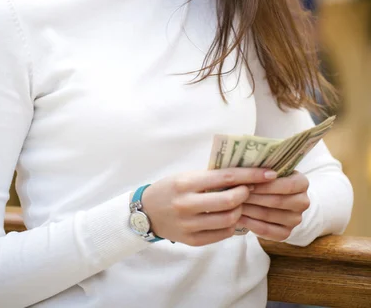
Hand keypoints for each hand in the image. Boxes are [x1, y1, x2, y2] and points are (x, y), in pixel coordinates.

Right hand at [141, 168, 277, 246]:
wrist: (146, 212)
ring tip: (240, 204)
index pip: (225, 177)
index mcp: (185, 183)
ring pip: (228, 220)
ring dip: (240, 210)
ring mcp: (189, 225)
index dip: (249, 175)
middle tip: (250, 189)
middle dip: (246, 194)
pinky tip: (231, 217)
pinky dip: (232, 226)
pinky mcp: (192, 241)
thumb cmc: (170, 189)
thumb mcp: (186, 176)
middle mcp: (186, 204)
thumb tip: (243, 175)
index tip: (268, 173)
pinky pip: (221, 234)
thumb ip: (210, 177)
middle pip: (229, 201)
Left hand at [235, 171, 309, 240]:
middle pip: (277, 201)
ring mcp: (295, 219)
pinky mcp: (287, 233)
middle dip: (254, 197)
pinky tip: (238, 217)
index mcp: (302, 183)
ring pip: (269, 215)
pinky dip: (251, 224)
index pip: (287, 185)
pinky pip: (267, 230)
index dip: (266, 185)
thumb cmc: (267, 179)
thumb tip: (246, 170)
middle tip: (235, 194)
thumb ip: (262, 170)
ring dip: (249, 210)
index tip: (247, 183)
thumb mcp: (268, 171)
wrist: (272, 196)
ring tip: (233, 204)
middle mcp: (303, 202)